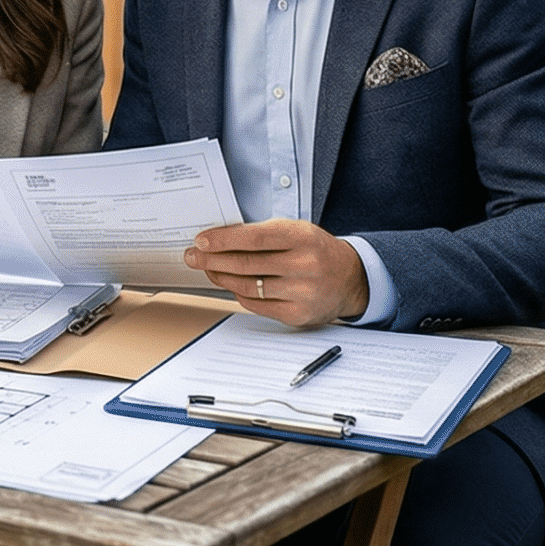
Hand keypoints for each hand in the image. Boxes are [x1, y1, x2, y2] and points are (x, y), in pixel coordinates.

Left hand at [183, 219, 369, 328]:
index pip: (254, 238)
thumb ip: (263, 234)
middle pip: (246, 264)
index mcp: (302, 238)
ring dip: (221, 278)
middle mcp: (304, 265)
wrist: (351, 278)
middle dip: (212, 260)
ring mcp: (302, 293)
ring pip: (248, 286)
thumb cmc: (316, 250)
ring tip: (208, 269)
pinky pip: (256, 305)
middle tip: (193, 257)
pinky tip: (230, 284)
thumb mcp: (297, 231)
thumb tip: (219, 240)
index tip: (201, 241)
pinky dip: (238, 293)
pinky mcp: (298, 314)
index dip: (223, 240)